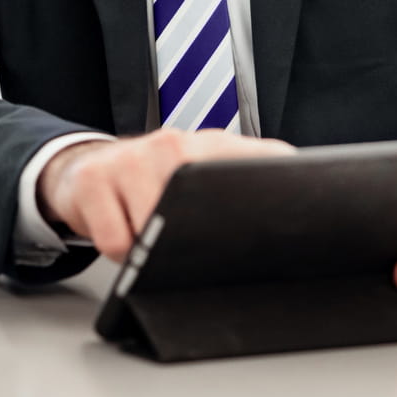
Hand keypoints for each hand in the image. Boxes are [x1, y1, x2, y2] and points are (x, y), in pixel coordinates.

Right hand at [38, 130, 294, 260]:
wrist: (85, 170)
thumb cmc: (155, 183)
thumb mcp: (204, 179)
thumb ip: (251, 189)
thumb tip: (311, 220)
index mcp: (214, 147)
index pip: (266, 166)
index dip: (277, 202)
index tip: (294, 233)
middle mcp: (176, 145)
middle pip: (202, 212)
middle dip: (200, 240)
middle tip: (192, 245)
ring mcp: (132, 158)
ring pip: (155, 232)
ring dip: (152, 249)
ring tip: (148, 231)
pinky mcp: (93, 179)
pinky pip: (117, 242)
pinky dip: (121, 252)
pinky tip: (121, 229)